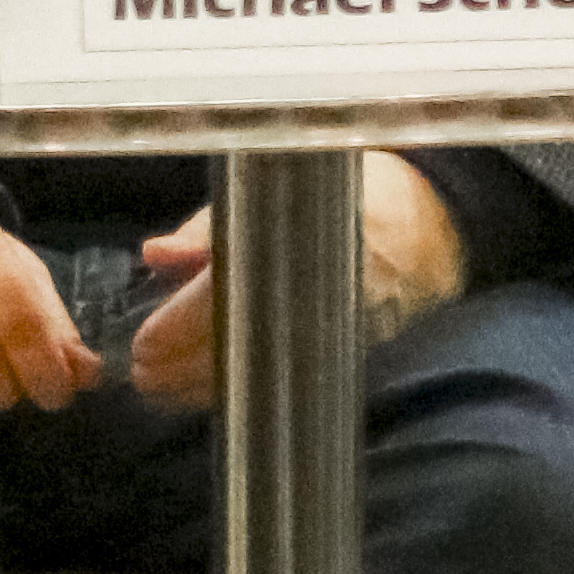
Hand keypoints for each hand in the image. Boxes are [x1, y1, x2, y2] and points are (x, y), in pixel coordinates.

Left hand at [124, 153, 470, 405]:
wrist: (432, 221)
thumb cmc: (351, 193)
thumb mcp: (281, 184)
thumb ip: (211, 226)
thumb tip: (156, 253)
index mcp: (288, 246)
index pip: (213, 304)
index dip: (169, 332)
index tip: (140, 346)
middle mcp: (307, 296)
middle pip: (225, 350)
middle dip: (176, 371)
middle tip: (142, 375)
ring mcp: (328, 331)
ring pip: (250, 374)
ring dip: (199, 388)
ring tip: (165, 387)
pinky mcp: (344, 353)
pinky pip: (279, 378)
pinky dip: (239, 388)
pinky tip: (213, 386)